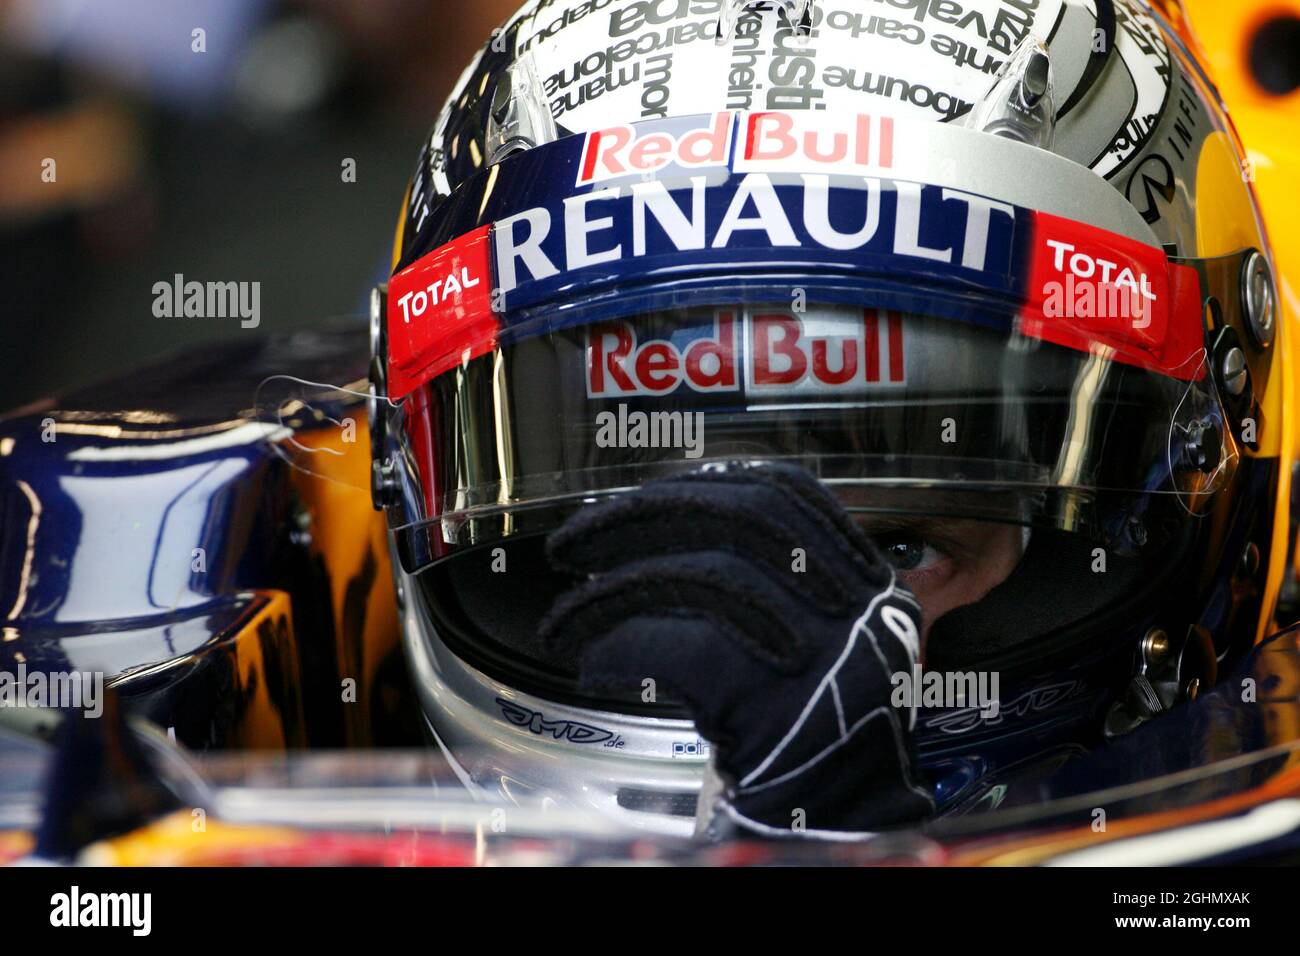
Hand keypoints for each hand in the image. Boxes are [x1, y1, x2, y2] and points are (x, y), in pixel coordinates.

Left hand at [540, 462, 934, 836]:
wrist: (847, 823)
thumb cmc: (819, 732)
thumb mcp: (830, 640)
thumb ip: (779, 584)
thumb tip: (669, 533)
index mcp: (864, 579)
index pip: (786, 494)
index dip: (710, 482)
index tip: (655, 490)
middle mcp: (851, 602)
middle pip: (736, 519)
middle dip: (640, 518)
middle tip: (573, 541)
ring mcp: (817, 647)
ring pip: (695, 580)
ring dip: (609, 595)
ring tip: (564, 619)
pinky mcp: (770, 699)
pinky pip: (673, 649)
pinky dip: (618, 648)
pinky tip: (590, 662)